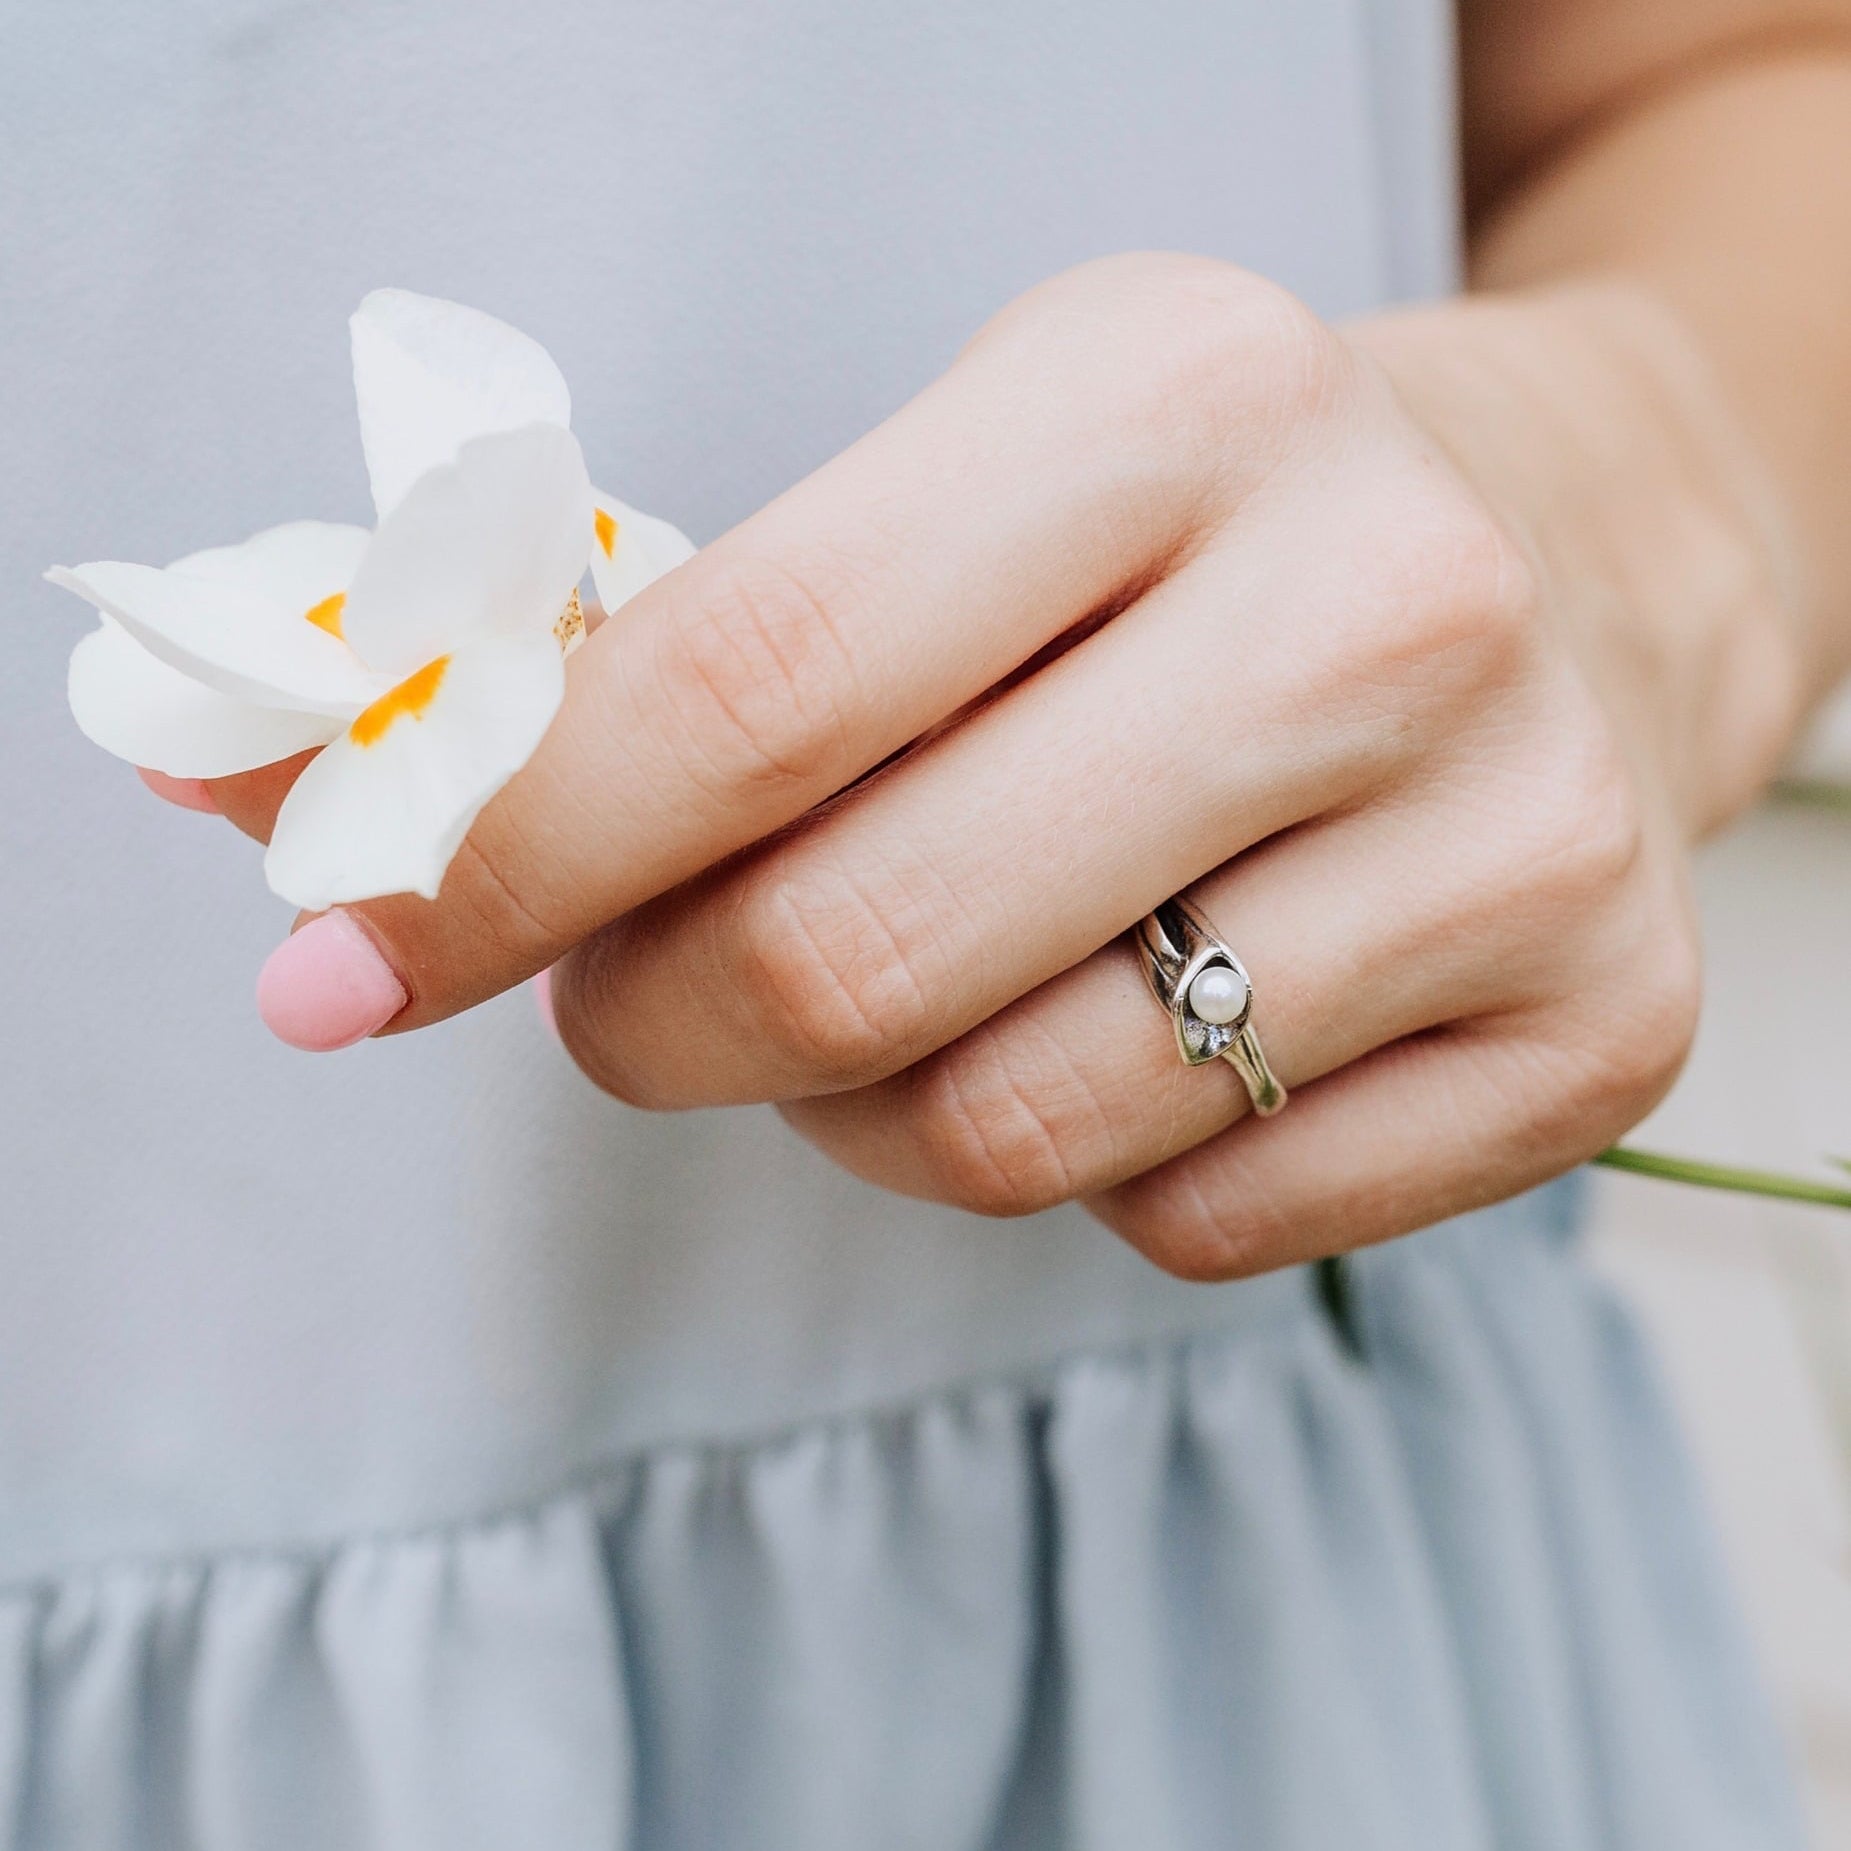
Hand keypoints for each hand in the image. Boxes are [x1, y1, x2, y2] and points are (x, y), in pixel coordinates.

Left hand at [212, 255, 1802, 1278]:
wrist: (1566, 553)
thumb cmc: (1191, 530)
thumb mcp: (945, 490)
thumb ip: (636, 658)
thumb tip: (275, 792)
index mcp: (1172, 397)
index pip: (748, 685)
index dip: (500, 859)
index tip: (342, 962)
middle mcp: (1382, 605)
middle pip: (858, 955)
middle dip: (658, 1024)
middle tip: (632, 1006)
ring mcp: (1524, 836)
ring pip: (1020, 1129)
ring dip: (875, 1109)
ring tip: (911, 1002)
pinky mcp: (1605, 1030)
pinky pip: (1200, 1220)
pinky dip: (1097, 1167)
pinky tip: (1142, 1035)